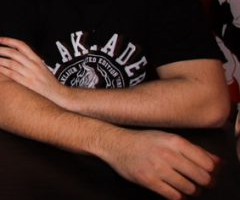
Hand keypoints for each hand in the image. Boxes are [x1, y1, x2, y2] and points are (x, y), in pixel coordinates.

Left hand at [0, 37, 67, 104]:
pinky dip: (3, 70)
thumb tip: (15, 54)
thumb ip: (30, 60)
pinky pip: (12, 75)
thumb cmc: (48, 80)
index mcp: (36, 59)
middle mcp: (33, 64)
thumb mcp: (41, 66)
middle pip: (13, 53)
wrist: (57, 93)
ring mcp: (30, 74)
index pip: (22, 45)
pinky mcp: (27, 83)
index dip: (9, 41)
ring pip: (11, 63)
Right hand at [103, 130, 218, 198]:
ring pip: (189, 188)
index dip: (211, 172)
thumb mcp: (167, 138)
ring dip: (191, 191)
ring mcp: (158, 168)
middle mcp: (168, 154)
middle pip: (201, 177)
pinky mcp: (149, 180)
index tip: (208, 173)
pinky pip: (173, 195)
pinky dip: (179, 197)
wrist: (115, 144)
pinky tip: (176, 191)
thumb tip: (217, 162)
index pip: (207, 163)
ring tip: (187, 187)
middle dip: (204, 183)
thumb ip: (193, 149)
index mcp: (175, 142)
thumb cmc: (143, 140)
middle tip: (200, 183)